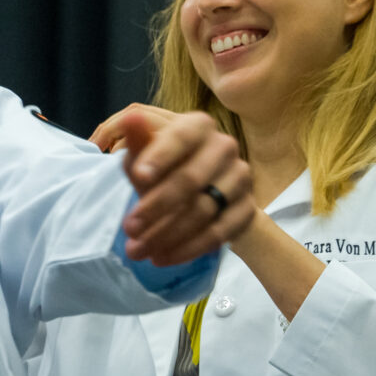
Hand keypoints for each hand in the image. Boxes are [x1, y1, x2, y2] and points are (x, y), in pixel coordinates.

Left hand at [94, 103, 255, 266]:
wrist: (204, 195)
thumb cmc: (166, 169)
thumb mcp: (147, 156)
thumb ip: (139, 141)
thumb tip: (129, 118)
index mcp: (198, 125)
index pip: (181, 137)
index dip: (160, 157)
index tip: (138, 177)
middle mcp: (225, 146)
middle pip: (191, 179)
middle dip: (156, 207)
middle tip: (129, 229)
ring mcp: (241, 177)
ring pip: (203, 210)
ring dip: (166, 235)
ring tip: (138, 250)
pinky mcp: (247, 209)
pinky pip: (218, 233)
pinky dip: (187, 249)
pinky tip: (163, 257)